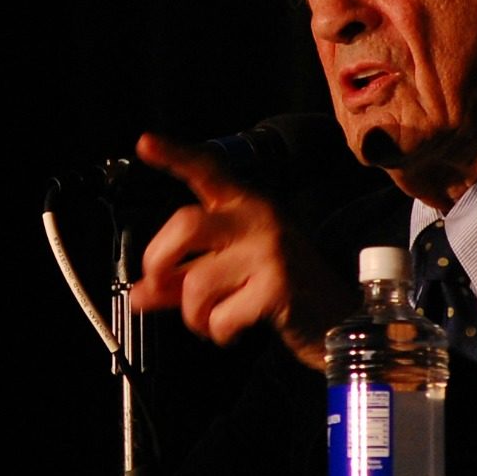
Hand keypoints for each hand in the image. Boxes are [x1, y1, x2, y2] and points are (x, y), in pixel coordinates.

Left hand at [126, 133, 351, 370]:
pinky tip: (232, 331)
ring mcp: (270, 250)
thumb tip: (138, 293)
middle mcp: (258, 219)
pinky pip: (221, 316)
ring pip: (197, 283)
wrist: (338, 319)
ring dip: (193, 314)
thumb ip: (181, 279)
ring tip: (208, 321)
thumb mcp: (227, 275)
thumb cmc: (280, 290)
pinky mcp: (277, 286)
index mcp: (245, 206)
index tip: (145, 143)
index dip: (175, 156)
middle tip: (162, 286)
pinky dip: (217, 332)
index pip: (208, 171)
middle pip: (185, 225)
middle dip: (160, 262)